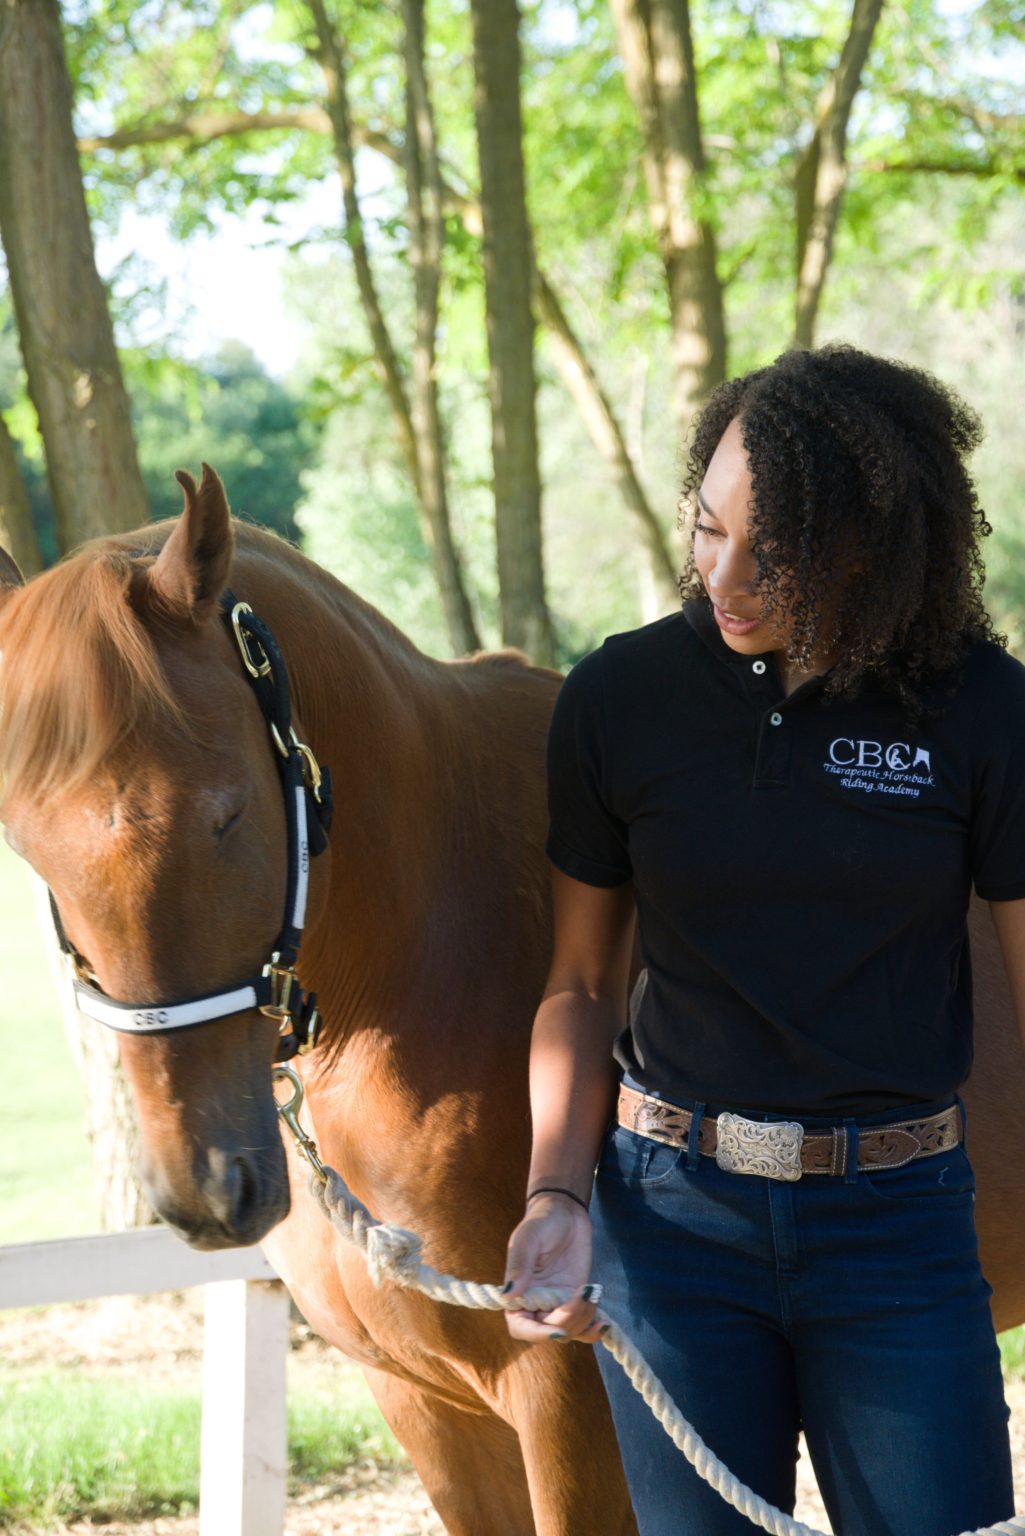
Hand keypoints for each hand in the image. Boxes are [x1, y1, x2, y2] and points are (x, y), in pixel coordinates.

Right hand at [503, 1192, 604, 1343]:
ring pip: (570, 1331)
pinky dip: (594, 1330)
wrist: (565, 1212)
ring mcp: (558, 1304)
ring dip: (585, 1319)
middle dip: (568, 1321)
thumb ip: (519, 1265)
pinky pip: (583, 1325)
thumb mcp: (528, 1238)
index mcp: (518, 1293)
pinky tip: (604, 1322)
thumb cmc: (541, 1222)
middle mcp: (536, 1304)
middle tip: (583, 1293)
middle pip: (549, 1332)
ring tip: (593, 1290)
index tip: (556, 1330)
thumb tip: (508, 1295)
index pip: (520, 1326)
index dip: (536, 1334)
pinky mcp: (577, 1301)